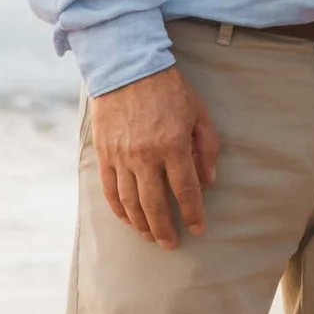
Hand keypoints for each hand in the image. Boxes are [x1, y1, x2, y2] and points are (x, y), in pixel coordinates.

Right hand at [91, 64, 220, 249]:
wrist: (127, 69)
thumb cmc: (169, 90)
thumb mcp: (198, 113)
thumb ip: (206, 148)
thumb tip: (209, 181)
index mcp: (172, 145)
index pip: (185, 190)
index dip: (192, 213)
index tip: (198, 228)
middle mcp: (145, 156)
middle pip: (154, 204)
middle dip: (164, 228)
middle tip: (171, 244)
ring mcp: (121, 157)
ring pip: (130, 202)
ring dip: (140, 223)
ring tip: (150, 236)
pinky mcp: (104, 154)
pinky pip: (109, 189)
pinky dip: (118, 208)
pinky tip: (127, 219)